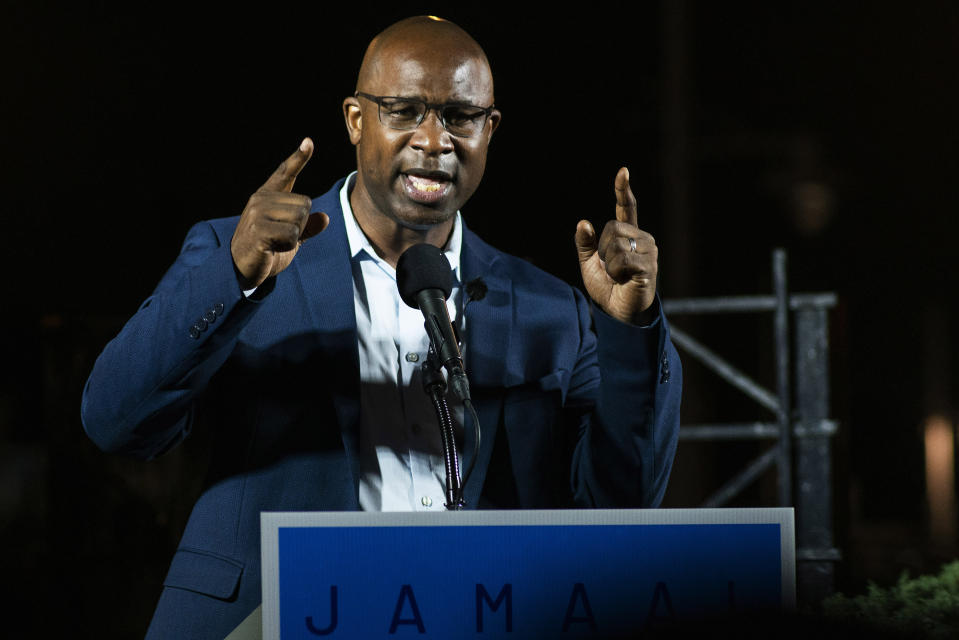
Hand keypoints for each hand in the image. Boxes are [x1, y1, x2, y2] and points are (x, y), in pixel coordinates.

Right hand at [231, 138, 329, 288]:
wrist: (240, 268)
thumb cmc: (266, 250)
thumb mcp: (291, 237)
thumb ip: (307, 226)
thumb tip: (325, 218)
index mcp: (268, 196)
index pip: (286, 172)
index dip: (299, 158)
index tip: (308, 141)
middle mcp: (261, 199)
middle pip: (305, 203)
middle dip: (302, 224)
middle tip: (281, 237)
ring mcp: (257, 213)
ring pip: (300, 218)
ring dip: (295, 236)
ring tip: (275, 242)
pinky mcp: (258, 230)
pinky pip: (292, 235)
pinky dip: (289, 246)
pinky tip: (273, 249)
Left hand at [575, 167, 657, 324]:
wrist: (619, 313)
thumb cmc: (607, 288)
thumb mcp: (589, 264)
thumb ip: (585, 244)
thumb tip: (583, 222)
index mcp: (628, 236)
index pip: (627, 208)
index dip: (623, 190)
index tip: (623, 171)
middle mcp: (642, 239)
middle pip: (612, 227)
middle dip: (602, 249)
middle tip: (611, 269)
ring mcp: (649, 251)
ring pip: (616, 243)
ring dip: (609, 264)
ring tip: (618, 276)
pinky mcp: (649, 265)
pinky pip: (622, 259)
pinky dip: (615, 272)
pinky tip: (624, 280)